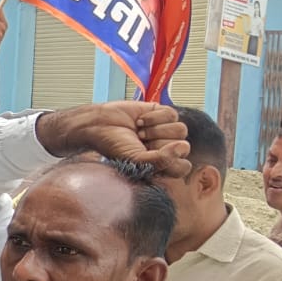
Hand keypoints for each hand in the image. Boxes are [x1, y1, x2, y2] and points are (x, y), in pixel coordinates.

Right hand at [35, 102, 190, 176]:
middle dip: (159, 142)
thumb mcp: (137, 160)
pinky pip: (172, 114)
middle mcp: (166, 148)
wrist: (98, 124)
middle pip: (183, 146)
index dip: (171, 160)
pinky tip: (140, 120)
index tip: (151, 155)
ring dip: (156, 129)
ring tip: (139, 131)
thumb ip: (162, 160)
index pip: (183, 166)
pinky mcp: (161, 113)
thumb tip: (183, 146)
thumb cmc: (113, 145)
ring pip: (180, 130)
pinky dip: (154, 117)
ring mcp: (165, 130)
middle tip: (139, 142)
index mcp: (162, 164)